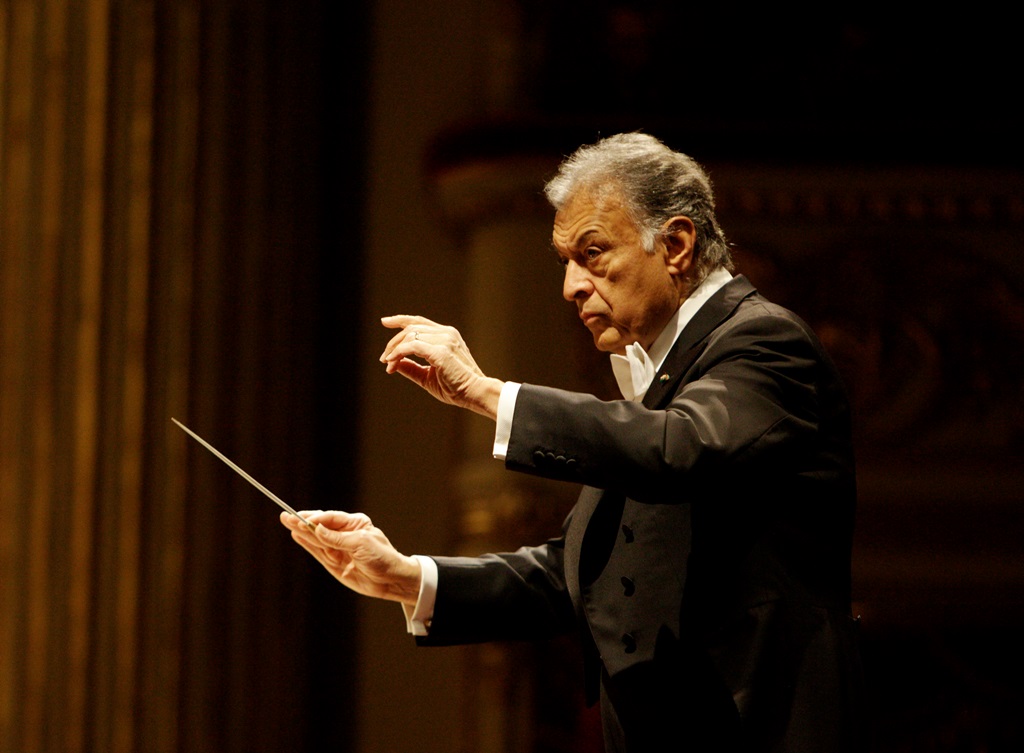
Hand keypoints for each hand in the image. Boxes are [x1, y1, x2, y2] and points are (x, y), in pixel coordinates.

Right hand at [280, 510, 421, 605]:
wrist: (391, 580)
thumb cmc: (382, 557)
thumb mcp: (361, 544)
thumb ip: (337, 538)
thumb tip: (317, 529)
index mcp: (355, 524)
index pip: (331, 518)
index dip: (316, 518)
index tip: (303, 519)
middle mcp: (345, 534)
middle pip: (320, 527)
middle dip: (303, 522)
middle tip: (286, 517)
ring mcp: (338, 548)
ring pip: (316, 539)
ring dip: (302, 531)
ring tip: (287, 522)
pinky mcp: (334, 563)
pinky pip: (318, 551)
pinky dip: (307, 544)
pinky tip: (297, 535)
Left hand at [379, 315, 502, 418]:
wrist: (474, 393)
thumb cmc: (455, 387)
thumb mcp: (427, 376)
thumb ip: (411, 367)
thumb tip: (393, 362)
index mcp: (447, 335)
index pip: (420, 321)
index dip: (401, 319)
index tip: (385, 321)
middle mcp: (446, 333)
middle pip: (411, 327)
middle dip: (393, 342)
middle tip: (384, 358)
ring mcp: (445, 340)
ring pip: (410, 335)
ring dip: (394, 350)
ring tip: (388, 364)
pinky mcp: (441, 351)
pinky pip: (413, 345)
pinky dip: (399, 353)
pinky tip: (393, 362)